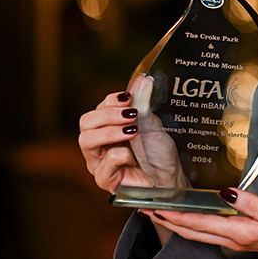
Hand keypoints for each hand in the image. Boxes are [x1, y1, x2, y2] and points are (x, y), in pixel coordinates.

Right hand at [78, 74, 184, 193]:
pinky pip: (101, 167)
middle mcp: (99, 145)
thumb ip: (143, 102)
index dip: (109, 102)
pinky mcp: (106, 180)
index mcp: (107, 129)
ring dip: (109, 132)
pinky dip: (118, 157)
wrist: (171, 178)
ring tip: (131, 131)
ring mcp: (100, 163)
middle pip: (86, 123)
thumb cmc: (159, 153)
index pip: (96, 110)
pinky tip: (132, 157)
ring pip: (86, 141)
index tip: (128, 98)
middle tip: (130, 115)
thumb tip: (141, 78)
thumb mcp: (152, 123)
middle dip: (107, 115)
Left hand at [145, 189, 257, 258]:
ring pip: (198, 232)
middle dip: (165, 219)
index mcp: (238, 232)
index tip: (151, 205)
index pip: (196, 224)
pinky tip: (191, 215)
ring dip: (176, 222)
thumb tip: (226, 193)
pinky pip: (210, 230)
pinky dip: (193, 223)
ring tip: (159, 211)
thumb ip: (252, 204)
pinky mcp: (244, 235)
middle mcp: (234, 238)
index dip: (172, 215)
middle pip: (191, 231)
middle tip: (143, 207)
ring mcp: (238, 238)